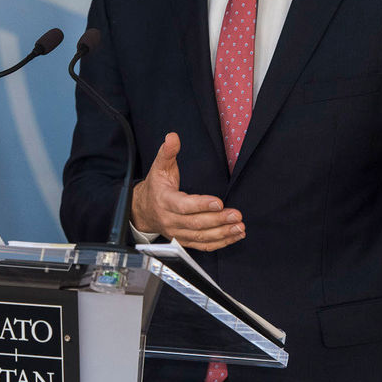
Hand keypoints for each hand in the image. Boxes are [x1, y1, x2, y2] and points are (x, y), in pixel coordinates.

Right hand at [130, 133, 244, 250]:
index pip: (183, 205)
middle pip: (195, 223)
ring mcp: (177, 233)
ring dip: (222, 233)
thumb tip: (172, 137)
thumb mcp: (159, 167)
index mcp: (165, 201)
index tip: (219, 202)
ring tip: (239, 227)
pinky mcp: (184, 240)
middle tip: (236, 215)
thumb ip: (167, 152)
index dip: (201, 205)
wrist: (142, 210)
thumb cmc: (155, 187)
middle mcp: (170, 219)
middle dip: (218, 220)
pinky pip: (202, 245)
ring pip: (201, 237)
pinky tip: (234, 236)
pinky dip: (220, 243)